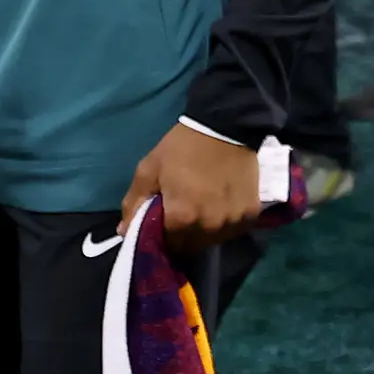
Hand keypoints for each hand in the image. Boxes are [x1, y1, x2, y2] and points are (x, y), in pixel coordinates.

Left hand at [120, 121, 264, 251]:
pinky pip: (232, 230)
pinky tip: (220, 205)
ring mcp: (232, 223)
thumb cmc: (182, 148)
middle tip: (182, 213)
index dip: (162, 235)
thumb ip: (134, 203)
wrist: (225, 127)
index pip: (167, 244)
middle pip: (190, 246)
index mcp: (182, 217)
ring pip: (212, 240)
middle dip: (182, 234)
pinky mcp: (250, 216)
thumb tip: (124, 232)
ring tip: (203, 208)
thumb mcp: (149, 169)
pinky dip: (224, 223)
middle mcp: (209, 227)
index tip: (162, 222)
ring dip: (204, 231)